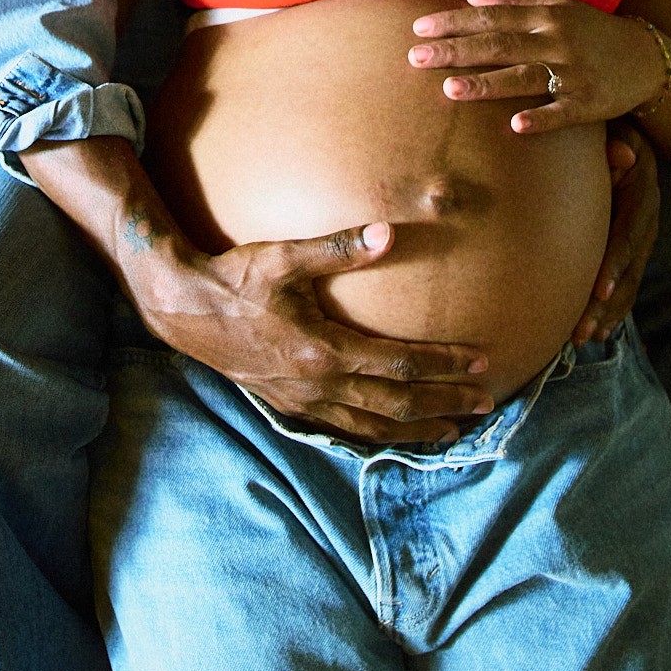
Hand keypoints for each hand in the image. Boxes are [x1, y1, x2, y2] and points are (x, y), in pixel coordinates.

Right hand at [137, 221, 493, 445]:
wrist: (184, 310)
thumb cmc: (235, 277)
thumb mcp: (283, 257)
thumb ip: (337, 247)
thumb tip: (388, 233)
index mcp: (322, 350)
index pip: (398, 365)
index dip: (441, 365)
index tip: (478, 363)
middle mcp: (317, 385)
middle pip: (395, 405)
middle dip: (444, 404)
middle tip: (486, 403)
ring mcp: (303, 403)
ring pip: (372, 428)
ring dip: (416, 430)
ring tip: (452, 432)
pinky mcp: (290, 408)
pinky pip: (344, 431)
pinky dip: (377, 437)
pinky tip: (393, 435)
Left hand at [408, 0, 663, 133]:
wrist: (647, 58)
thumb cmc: (593, 30)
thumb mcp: (558, 6)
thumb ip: (514, 0)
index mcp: (545, 16)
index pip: (490, 18)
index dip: (454, 22)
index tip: (419, 28)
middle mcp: (556, 41)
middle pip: (498, 46)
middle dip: (455, 51)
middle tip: (416, 58)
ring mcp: (573, 72)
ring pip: (523, 78)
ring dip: (487, 84)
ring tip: (450, 90)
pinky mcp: (589, 103)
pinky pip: (561, 112)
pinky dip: (540, 118)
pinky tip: (515, 125)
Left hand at [572, 122, 658, 343]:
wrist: (632, 133)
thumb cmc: (612, 131)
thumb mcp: (616, 132)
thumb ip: (615, 144)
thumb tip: (621, 154)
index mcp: (641, 196)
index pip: (628, 235)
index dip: (615, 263)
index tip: (598, 289)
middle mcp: (647, 222)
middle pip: (629, 270)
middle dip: (606, 303)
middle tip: (582, 330)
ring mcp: (644, 238)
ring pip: (629, 282)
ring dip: (608, 313)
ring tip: (584, 338)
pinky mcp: (636, 248)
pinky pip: (628, 283)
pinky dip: (614, 308)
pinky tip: (598, 331)